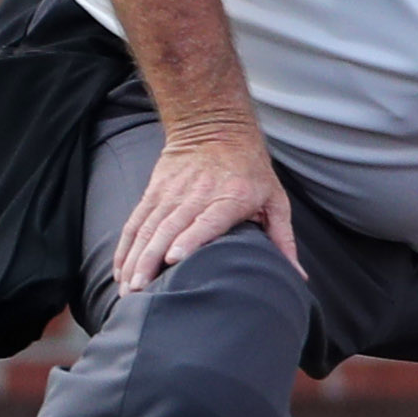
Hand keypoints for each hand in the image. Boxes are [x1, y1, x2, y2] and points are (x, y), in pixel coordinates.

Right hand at [114, 119, 302, 292]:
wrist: (215, 127)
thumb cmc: (252, 170)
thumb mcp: (275, 200)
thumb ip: (283, 239)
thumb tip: (297, 276)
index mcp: (230, 198)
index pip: (207, 220)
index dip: (189, 240)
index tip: (173, 259)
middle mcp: (197, 195)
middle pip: (169, 229)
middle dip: (151, 260)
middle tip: (139, 289)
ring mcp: (172, 194)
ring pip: (148, 228)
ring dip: (135, 259)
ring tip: (127, 287)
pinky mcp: (154, 193)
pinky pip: (136, 223)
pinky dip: (126, 247)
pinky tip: (120, 270)